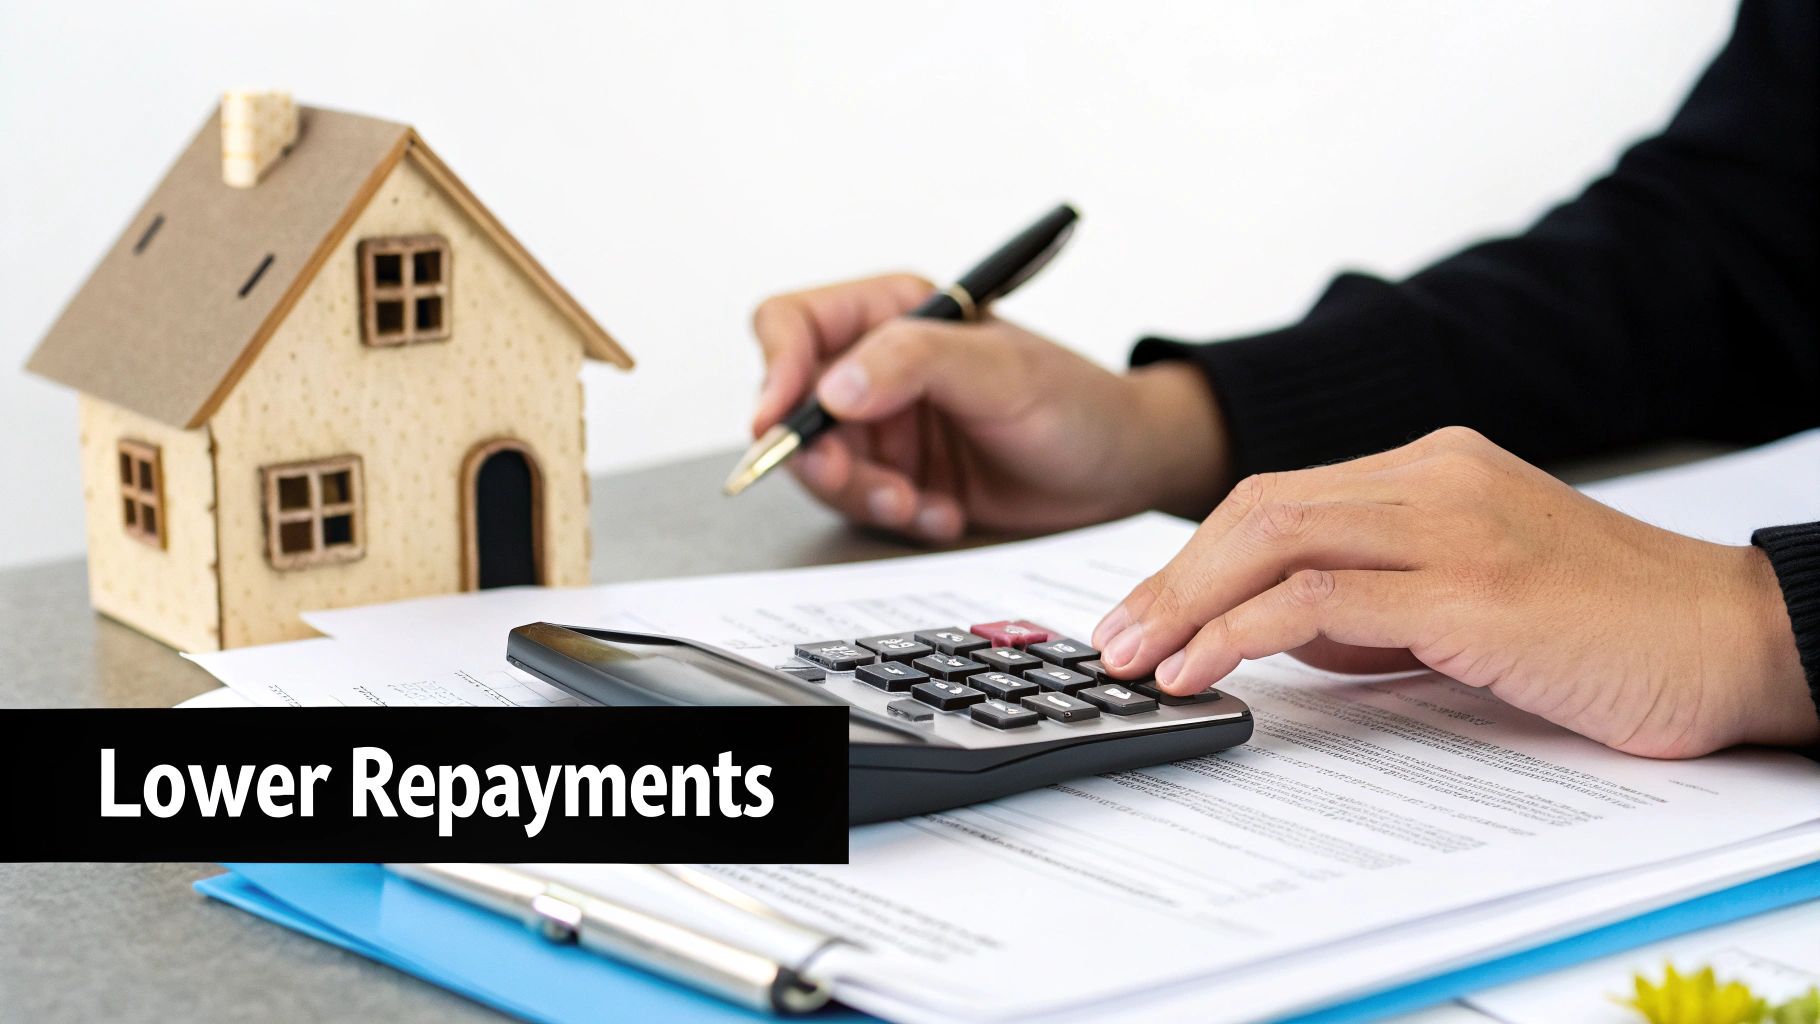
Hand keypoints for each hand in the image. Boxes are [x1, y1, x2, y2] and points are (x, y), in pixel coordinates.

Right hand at [749, 274, 1229, 540]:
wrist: (1122, 469)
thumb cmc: (1078, 401)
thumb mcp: (1001, 372)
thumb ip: (914, 364)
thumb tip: (832, 386)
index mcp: (891, 312)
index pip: (791, 325)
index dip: (774, 371)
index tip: (780, 423)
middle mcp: (875, 365)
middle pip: (793, 408)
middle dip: (825, 457)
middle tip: (877, 488)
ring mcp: (884, 424)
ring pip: (821, 466)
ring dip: (863, 495)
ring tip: (920, 504)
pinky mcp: (899, 475)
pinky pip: (859, 504)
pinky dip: (895, 517)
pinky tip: (944, 514)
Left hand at [1090, 427, 1818, 757]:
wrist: (1736, 644)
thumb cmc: (1609, 634)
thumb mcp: (1469, 607)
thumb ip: (1376, 607)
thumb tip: (1278, 636)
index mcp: (1433, 470)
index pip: (1281, 498)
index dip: (1198, 556)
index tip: (1148, 613)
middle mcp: (1435, 479)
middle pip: (1259, 506)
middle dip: (1171, 578)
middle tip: (1114, 640)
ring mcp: (1454, 525)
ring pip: (1275, 536)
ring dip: (1186, 602)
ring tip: (1135, 660)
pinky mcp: (1473, 589)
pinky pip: (1321, 598)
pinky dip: (1242, 630)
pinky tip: (1202, 669)